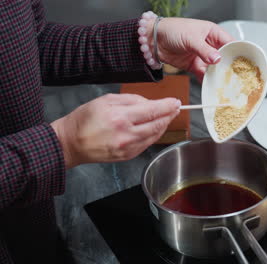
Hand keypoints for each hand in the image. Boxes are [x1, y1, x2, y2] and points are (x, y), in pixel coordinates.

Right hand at [51, 94, 180, 168]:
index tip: (176, 102)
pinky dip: (154, 134)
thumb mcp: (106, 100)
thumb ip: (131, 99)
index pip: (152, 110)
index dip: (167, 106)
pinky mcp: (128, 156)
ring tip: (167, 116)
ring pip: (155, 135)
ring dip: (164, 125)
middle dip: (169, 115)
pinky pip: (147, 143)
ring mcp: (128, 147)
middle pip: (157, 124)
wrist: (71, 143)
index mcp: (120, 117)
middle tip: (175, 108)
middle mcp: (126, 134)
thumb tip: (150, 103)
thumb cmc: (85, 120)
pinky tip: (154, 127)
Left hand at [148, 17, 233, 80]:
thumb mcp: (191, 38)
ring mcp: (202, 56)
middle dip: (230, 67)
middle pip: (225, 57)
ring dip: (219, 75)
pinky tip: (211, 85)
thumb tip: (217, 59)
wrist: (154, 40)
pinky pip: (204, 75)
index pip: (230, 43)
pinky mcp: (194, 66)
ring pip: (215, 68)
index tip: (243, 63)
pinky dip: (207, 80)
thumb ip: (205, 50)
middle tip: (236, 76)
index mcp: (212, 33)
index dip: (237, 52)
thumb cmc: (172, 30)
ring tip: (225, 83)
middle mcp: (210, 45)